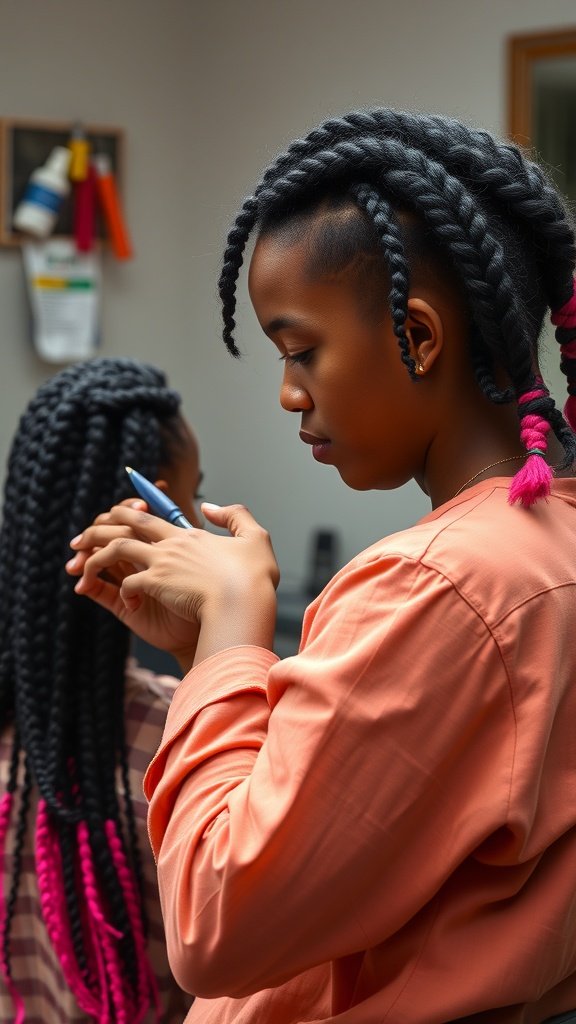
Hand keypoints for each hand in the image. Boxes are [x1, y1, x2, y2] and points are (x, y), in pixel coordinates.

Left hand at [67, 502, 278, 666]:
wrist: (246, 600)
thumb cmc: (255, 576)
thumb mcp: (256, 537)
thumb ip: (235, 516)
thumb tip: (210, 506)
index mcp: (189, 535)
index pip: (152, 515)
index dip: (130, 510)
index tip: (114, 511)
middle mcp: (171, 544)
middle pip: (127, 524)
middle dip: (99, 528)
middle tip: (80, 539)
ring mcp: (162, 563)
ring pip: (116, 550)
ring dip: (96, 559)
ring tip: (82, 570)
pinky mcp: (156, 584)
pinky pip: (126, 584)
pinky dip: (123, 593)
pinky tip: (129, 603)